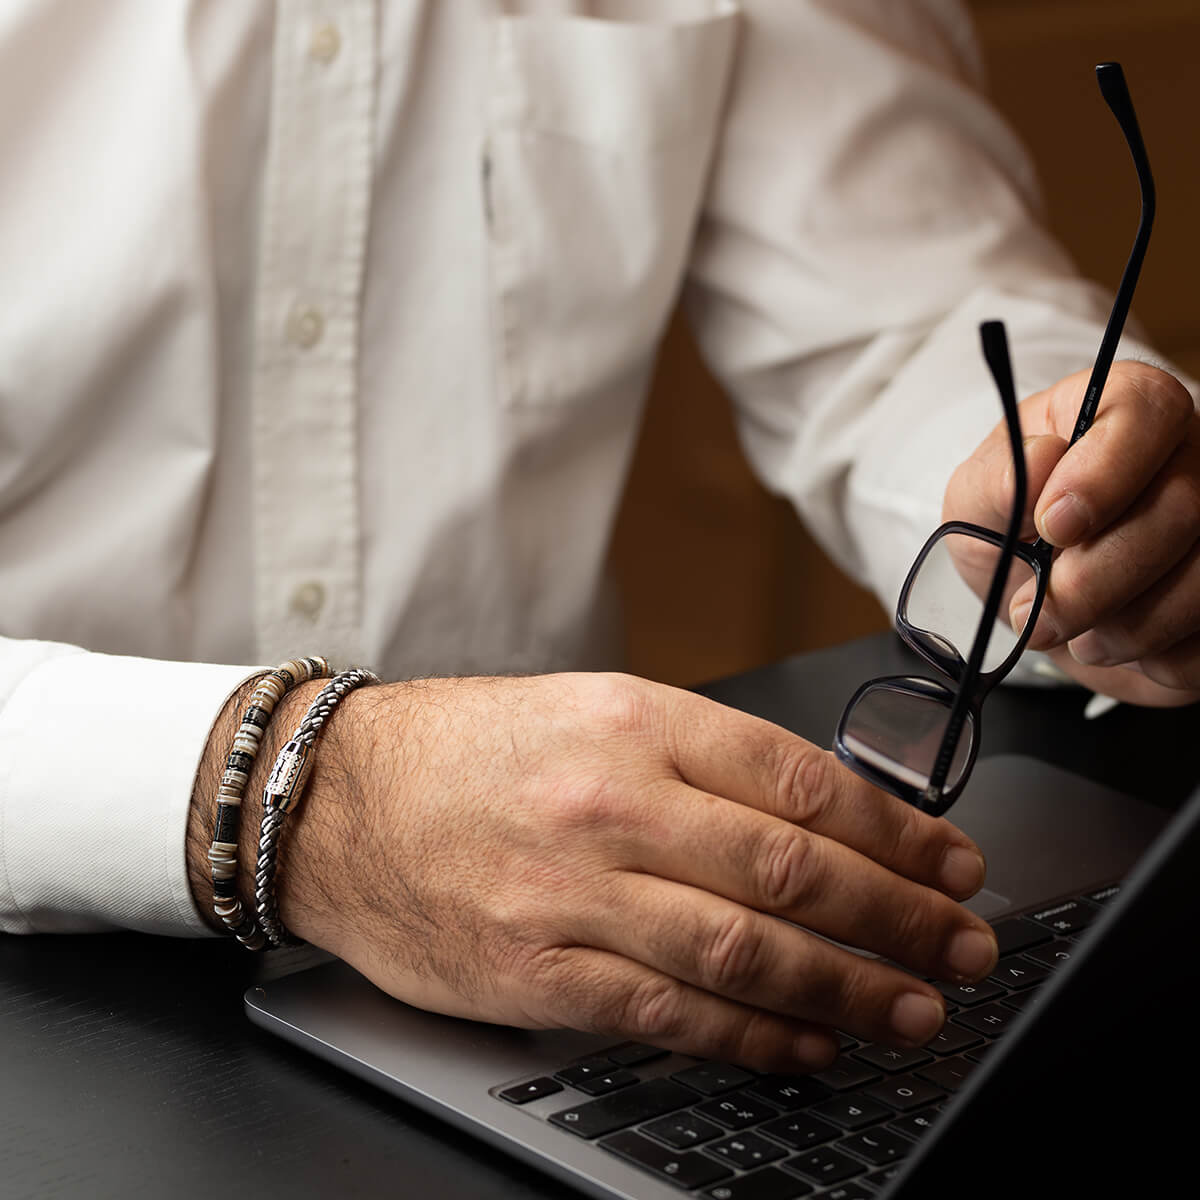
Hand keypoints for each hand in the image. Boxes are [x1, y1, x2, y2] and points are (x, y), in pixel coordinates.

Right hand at [193, 673, 996, 1072]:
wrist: (337, 798)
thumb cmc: (470, 749)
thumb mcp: (590, 710)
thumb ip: (701, 760)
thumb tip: (820, 816)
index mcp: (635, 721)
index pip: (800, 779)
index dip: (895, 830)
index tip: (951, 863)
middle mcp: (611, 803)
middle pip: (791, 870)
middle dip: (897, 917)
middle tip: (961, 946)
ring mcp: (572, 893)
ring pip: (743, 951)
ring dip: (846, 989)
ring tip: (913, 1007)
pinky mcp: (535, 972)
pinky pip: (668, 1016)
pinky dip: (753, 1038)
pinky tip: (808, 1046)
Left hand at [944, 360, 1199, 704]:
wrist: (1030, 598)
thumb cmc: (1008, 531)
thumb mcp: (975, 501)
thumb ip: (996, 480)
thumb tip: (1039, 460)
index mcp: (1127, 411)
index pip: (1146, 412)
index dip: (1101, 475)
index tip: (1051, 527)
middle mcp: (1191, 458)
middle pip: (1184, 508)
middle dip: (1096, 578)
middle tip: (1035, 611)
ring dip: (1127, 626)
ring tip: (1072, 633)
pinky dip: (1155, 658)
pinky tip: (1115, 641)